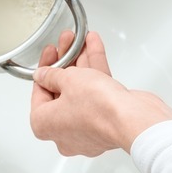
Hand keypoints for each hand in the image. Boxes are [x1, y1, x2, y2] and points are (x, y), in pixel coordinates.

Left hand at [30, 31, 171, 155]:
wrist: (132, 119)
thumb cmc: (98, 109)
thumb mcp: (67, 80)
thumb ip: (52, 75)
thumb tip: (43, 75)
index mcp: (44, 125)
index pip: (39, 92)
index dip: (45, 68)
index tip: (50, 54)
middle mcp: (63, 131)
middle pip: (60, 90)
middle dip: (65, 62)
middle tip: (65, 44)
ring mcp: (85, 128)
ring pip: (79, 90)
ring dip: (81, 63)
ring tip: (81, 41)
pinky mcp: (105, 122)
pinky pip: (95, 93)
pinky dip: (94, 72)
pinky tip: (94, 48)